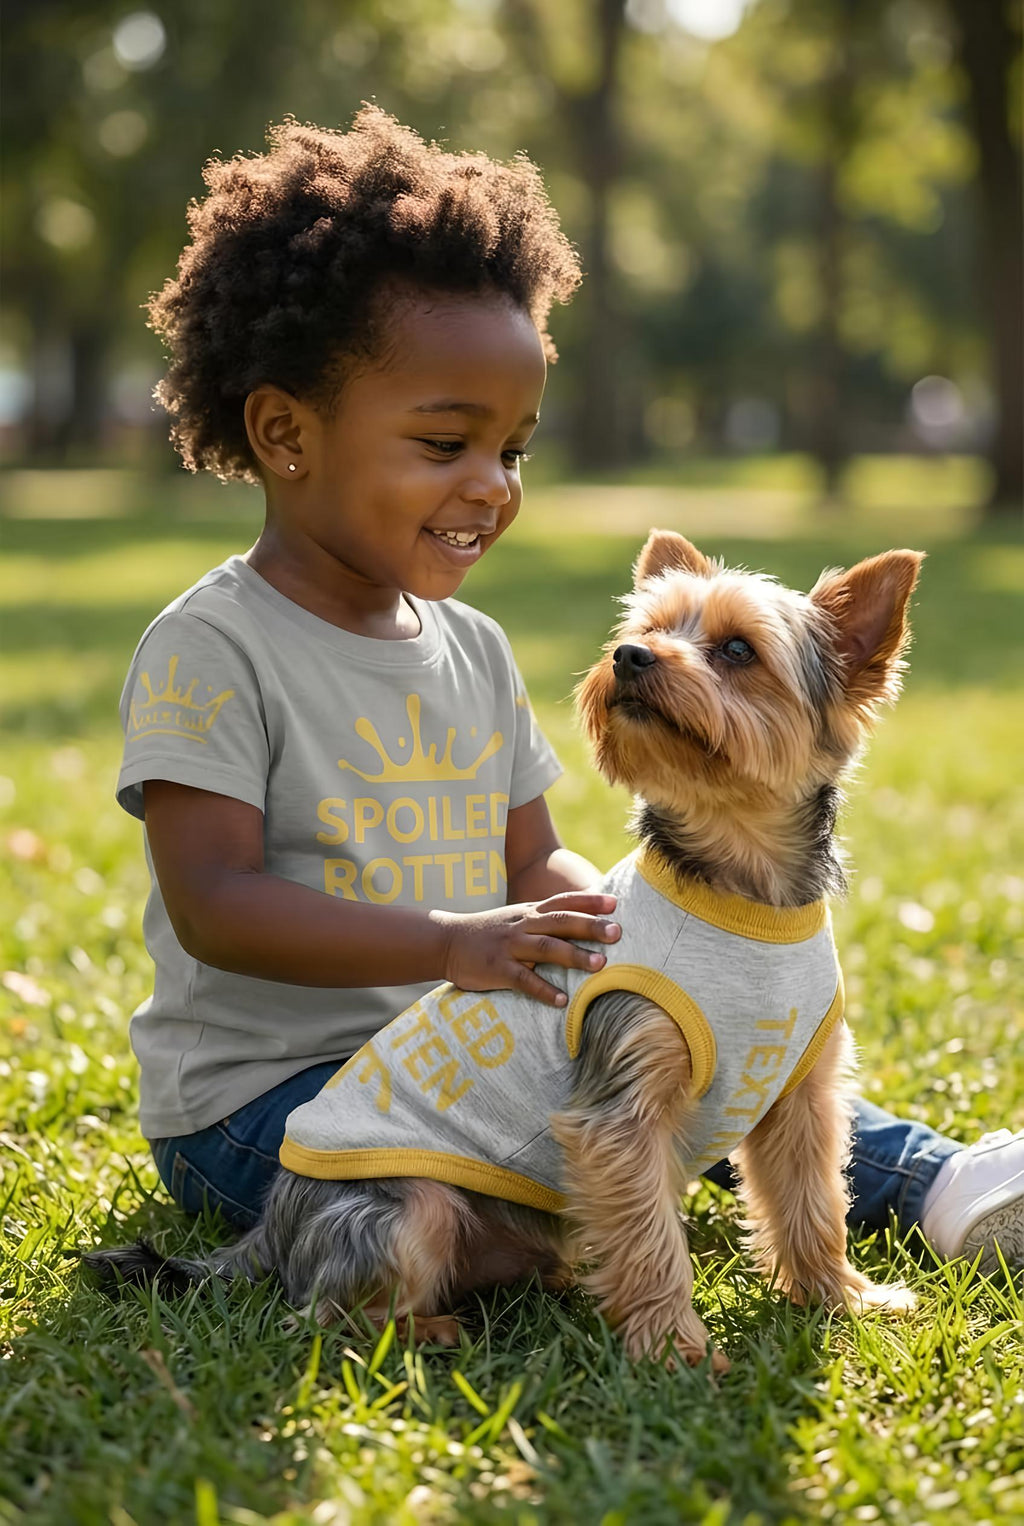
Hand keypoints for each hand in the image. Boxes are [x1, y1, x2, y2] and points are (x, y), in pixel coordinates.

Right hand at [435, 893, 620, 1006]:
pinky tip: (562, 1000)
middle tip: (617, 932)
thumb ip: (543, 919)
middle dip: (590, 926)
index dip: (589, 901)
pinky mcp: (498, 969)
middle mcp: (522, 925)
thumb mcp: (516, 918)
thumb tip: (580, 922)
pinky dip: (544, 990)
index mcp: (528, 912)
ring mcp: (510, 947)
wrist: (445, 941)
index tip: (615, 903)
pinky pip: (523, 980)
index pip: (563, 902)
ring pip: (545, 947)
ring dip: (574, 955)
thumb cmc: (488, 933)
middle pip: (560, 921)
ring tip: (600, 964)